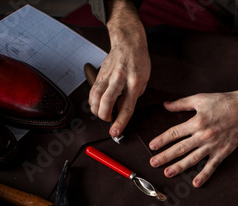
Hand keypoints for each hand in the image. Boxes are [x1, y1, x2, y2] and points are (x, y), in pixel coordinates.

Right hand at [88, 0, 149, 136]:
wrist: (128, 42)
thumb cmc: (139, 61)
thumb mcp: (145, 80)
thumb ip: (135, 96)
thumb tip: (124, 110)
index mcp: (135, 81)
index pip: (127, 106)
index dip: (120, 121)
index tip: (115, 132)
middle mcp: (120, 78)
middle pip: (106, 101)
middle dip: (104, 116)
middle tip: (108, 120)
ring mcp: (108, 75)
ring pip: (95, 96)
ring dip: (96, 109)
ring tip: (102, 113)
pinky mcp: (100, 73)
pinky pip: (92, 90)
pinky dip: (93, 101)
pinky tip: (97, 104)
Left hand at [149, 92, 237, 186]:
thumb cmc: (223, 102)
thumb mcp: (200, 99)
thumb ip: (181, 103)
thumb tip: (166, 105)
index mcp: (196, 122)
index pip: (174, 133)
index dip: (162, 140)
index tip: (152, 146)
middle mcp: (203, 135)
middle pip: (180, 148)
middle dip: (165, 156)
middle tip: (153, 163)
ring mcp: (213, 145)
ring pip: (193, 159)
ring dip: (179, 167)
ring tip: (167, 173)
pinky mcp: (222, 152)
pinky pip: (212, 166)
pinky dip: (204, 175)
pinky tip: (195, 184)